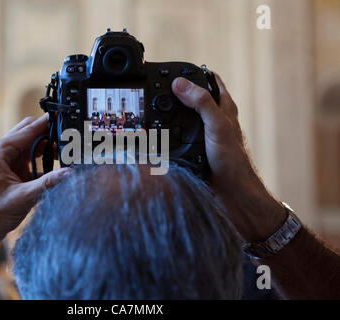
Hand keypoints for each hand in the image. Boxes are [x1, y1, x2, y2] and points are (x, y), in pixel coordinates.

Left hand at [0, 115, 70, 244]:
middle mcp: (0, 151)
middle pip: (30, 132)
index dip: (48, 124)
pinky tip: (56, 167)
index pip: (28, 130)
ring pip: (32, 144)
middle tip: (68, 140)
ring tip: (66, 155)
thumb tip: (69, 172)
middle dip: (49, 135)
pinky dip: (44, 160)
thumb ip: (48, 183)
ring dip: (48, 148)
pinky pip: (31, 158)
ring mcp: (5, 160)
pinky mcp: (11, 170)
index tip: (64, 119)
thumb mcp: (23, 197)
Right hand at [172, 75, 285, 241]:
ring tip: (154, 108)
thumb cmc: (232, 159)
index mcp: (224, 107)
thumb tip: (180, 84)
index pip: (209, 80)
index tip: (174, 70)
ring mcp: (204, 133)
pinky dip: (168, 132)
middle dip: (176, 92)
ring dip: (170, 113)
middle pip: (193, 97)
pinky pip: (179, 135)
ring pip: (184, 116)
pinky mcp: (195, 148)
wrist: (231, 191)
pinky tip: (160, 133)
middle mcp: (214, 118)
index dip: (193, 72)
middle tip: (157, 88)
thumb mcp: (217, 125)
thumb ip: (201, 103)